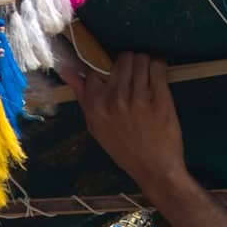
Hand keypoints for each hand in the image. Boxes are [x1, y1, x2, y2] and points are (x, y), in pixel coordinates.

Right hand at [60, 53, 187, 200]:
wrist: (155, 168)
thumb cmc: (124, 149)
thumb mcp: (96, 126)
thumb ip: (83, 96)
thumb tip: (66, 69)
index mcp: (96, 107)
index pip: (94, 72)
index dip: (105, 73)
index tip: (114, 77)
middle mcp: (115, 99)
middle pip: (121, 60)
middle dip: (128, 64)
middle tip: (134, 77)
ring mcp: (138, 98)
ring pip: (140, 59)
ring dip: (144, 63)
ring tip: (147, 76)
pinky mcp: (160, 98)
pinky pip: (158, 67)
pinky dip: (159, 66)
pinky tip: (158, 75)